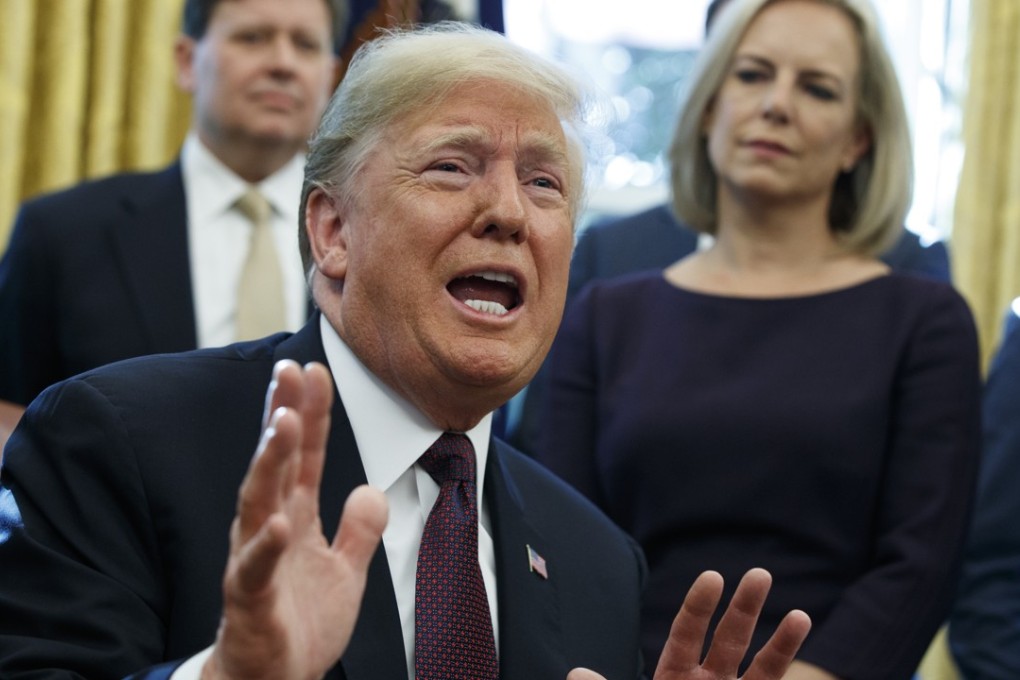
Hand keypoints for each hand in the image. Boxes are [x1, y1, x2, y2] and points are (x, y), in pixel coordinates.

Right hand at [203, 360, 388, 679]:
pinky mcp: (250, 600)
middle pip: (276, 464)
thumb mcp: (345, 571)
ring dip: (270, 462)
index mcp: (294, 517)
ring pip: (258, 502)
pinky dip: (266, 545)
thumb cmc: (301, 623)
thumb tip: (371, 489)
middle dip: (283, 415)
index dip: (310, 414)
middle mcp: (269, 528)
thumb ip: (359, 530)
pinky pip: (256, 569)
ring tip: (284, 423)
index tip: (314, 370)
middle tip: (290, 371)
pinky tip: (280, 521)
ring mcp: (255, 561)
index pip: (304, 456)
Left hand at [568, 568, 810, 679]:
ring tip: (802, 615)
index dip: (698, 607)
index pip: (685, 634)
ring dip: (781, 643)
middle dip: (744, 609)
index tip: (713, 577)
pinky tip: (803, 651)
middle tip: (760, 574)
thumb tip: (576, 673)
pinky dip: (787, 666)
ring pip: (761, 669)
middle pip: (728, 640)